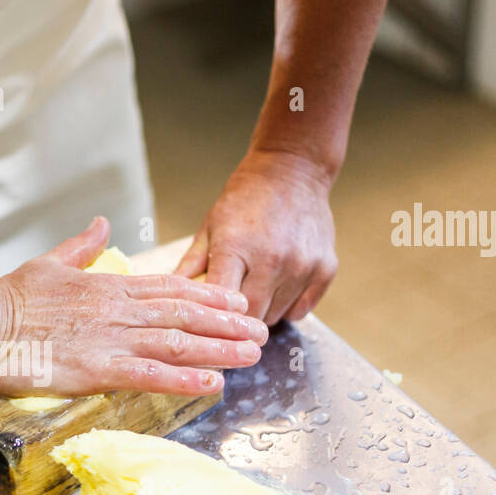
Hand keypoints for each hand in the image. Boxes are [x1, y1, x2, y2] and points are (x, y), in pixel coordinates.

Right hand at [0, 218, 268, 397]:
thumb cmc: (5, 298)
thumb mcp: (48, 262)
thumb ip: (82, 247)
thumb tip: (102, 224)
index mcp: (106, 287)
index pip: (168, 289)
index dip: (207, 295)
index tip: (235, 299)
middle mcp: (117, 311)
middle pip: (184, 314)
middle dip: (226, 322)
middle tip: (260, 329)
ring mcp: (110, 339)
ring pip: (178, 341)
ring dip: (218, 348)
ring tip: (252, 353)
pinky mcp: (97, 368)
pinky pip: (151, 374)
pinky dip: (185, 378)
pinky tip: (213, 384)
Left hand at [176, 150, 337, 324]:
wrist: (293, 169)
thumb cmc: (246, 199)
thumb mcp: (210, 226)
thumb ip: (191, 265)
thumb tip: (170, 298)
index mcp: (236, 247)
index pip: (222, 304)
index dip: (213, 320)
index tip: (207, 324)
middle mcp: (272, 259)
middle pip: (251, 317)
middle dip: (236, 321)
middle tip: (229, 311)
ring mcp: (302, 266)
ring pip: (275, 317)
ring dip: (262, 312)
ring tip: (255, 289)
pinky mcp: (325, 269)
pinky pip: (301, 311)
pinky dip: (287, 307)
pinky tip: (278, 287)